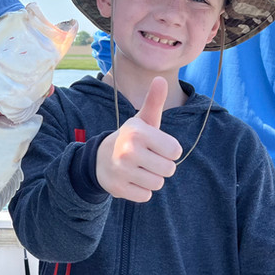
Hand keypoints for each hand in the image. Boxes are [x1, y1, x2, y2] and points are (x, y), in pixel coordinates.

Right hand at [95, 77, 182, 201]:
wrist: (99, 158)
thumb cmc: (130, 139)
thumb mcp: (142, 120)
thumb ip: (154, 101)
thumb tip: (160, 78)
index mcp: (138, 132)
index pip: (175, 151)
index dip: (169, 150)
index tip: (156, 146)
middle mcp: (128, 151)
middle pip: (169, 170)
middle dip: (162, 166)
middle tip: (147, 159)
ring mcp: (122, 170)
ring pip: (157, 184)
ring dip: (152, 178)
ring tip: (139, 169)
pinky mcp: (118, 189)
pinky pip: (146, 196)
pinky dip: (141, 190)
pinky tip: (131, 179)